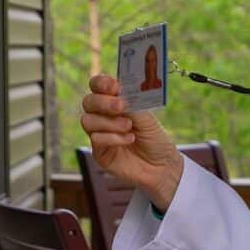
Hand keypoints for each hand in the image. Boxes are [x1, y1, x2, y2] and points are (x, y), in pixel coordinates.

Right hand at [79, 74, 185, 206]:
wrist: (162, 165)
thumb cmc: (155, 139)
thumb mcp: (146, 117)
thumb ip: (131, 104)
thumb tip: (118, 94)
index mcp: (115, 102)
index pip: (98, 86)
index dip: (101, 83)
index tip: (114, 86)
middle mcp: (104, 116)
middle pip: (88, 102)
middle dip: (103, 102)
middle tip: (121, 106)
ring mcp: (99, 134)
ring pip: (87, 120)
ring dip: (109, 122)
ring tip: (129, 127)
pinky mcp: (99, 152)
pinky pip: (95, 139)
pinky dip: (113, 138)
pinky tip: (129, 139)